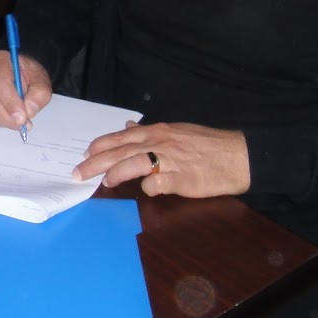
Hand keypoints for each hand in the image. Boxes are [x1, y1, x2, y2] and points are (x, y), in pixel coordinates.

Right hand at [0, 50, 51, 131]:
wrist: (19, 74)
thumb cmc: (28, 75)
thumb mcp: (41, 80)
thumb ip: (40, 94)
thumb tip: (29, 110)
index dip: (10, 102)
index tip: (22, 117)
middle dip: (7, 115)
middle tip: (24, 123)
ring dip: (4, 120)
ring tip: (20, 122)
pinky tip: (10, 119)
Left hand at [72, 121, 250, 197]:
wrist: (239, 155)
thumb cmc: (208, 145)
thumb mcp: (177, 131)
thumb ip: (151, 132)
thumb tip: (129, 126)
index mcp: (158, 132)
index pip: (122, 137)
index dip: (102, 145)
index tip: (86, 152)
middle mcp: (161, 143)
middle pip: (121, 151)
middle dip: (96, 162)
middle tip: (78, 172)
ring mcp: (171, 160)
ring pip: (134, 163)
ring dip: (116, 173)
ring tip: (105, 182)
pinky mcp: (183, 179)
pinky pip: (158, 183)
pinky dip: (149, 187)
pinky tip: (146, 191)